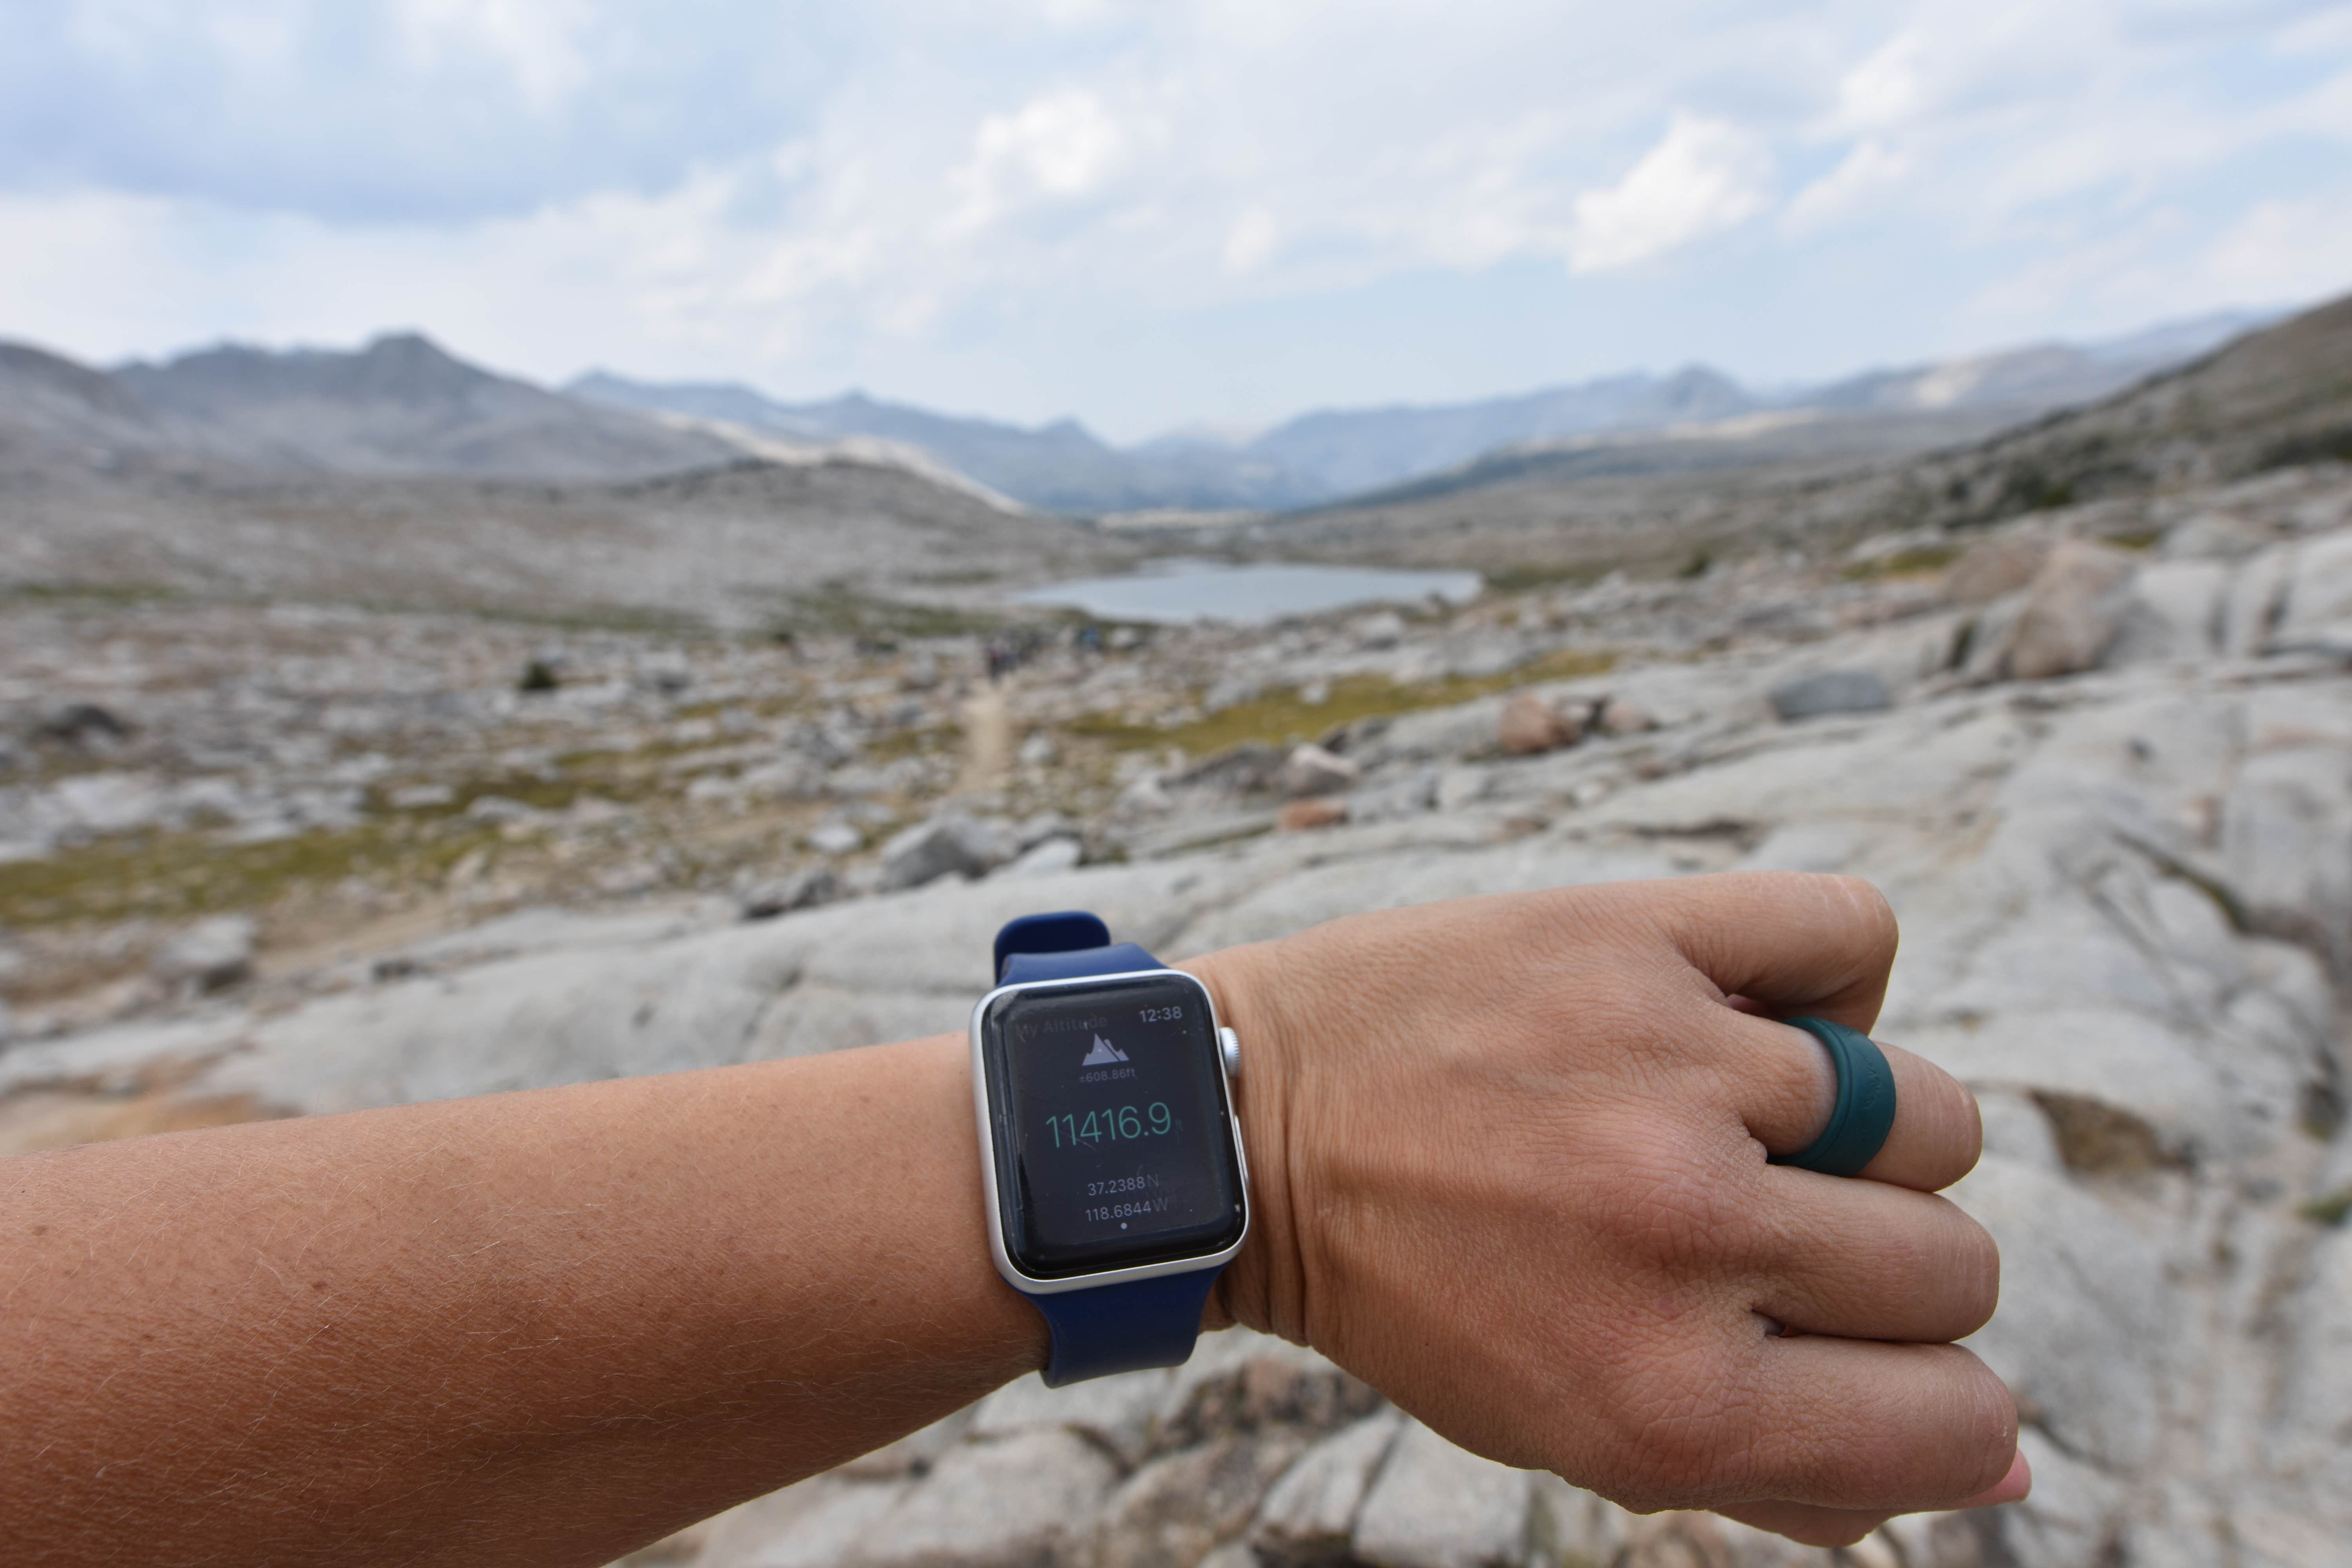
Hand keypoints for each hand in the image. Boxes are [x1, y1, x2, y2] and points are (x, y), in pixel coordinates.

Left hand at [1187, 871, 2022, 1548]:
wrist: (1250, 1126)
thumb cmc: (1428, 1295)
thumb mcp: (1587, 1434)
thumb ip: (1795, 1478)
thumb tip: (2008, 1464)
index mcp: (1673, 1402)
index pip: (1959, 1420)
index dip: (1929, 1396)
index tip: (1849, 1353)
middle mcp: (1688, 1237)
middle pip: (1954, 1264)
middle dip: (1872, 1262)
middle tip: (1747, 1228)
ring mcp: (1671, 1071)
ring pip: (1929, 1113)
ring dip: (1848, 1128)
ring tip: (1722, 1117)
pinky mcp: (1636, 934)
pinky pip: (1851, 935)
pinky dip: (1823, 974)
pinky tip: (1733, 1011)